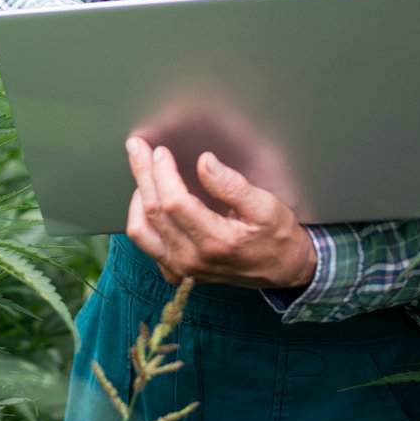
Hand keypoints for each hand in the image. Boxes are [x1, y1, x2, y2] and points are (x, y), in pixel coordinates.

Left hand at [124, 136, 317, 288]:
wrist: (282, 270)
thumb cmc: (276, 237)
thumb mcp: (265, 206)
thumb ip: (232, 185)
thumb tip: (205, 162)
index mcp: (216, 242)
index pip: (173, 202)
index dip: (163, 173)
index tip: (161, 151)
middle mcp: (192, 259)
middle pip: (152, 211)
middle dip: (143, 173)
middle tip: (138, 148)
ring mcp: (181, 269)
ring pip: (140, 230)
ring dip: (137, 197)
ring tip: (143, 172)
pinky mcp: (177, 272)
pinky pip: (146, 244)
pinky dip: (141, 219)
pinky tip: (148, 200)